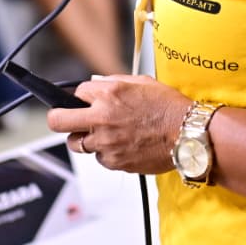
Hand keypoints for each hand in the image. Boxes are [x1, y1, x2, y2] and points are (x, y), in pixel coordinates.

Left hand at [46, 75, 191, 174]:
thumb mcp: (141, 83)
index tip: (82, 101)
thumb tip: (96, 86)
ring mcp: (106, 142)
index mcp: (109, 93)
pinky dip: (106, 153)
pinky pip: (99, 158)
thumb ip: (113, 83)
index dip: (80, 97)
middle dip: (58, 118)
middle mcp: (102, 117)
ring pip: (77, 144)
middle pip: (57, 121)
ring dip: (85, 138)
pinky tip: (122, 145)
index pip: (75, 93)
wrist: (188, 135)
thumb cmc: (170, 109)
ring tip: (103, 134)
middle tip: (64, 119)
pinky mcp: (114, 161)